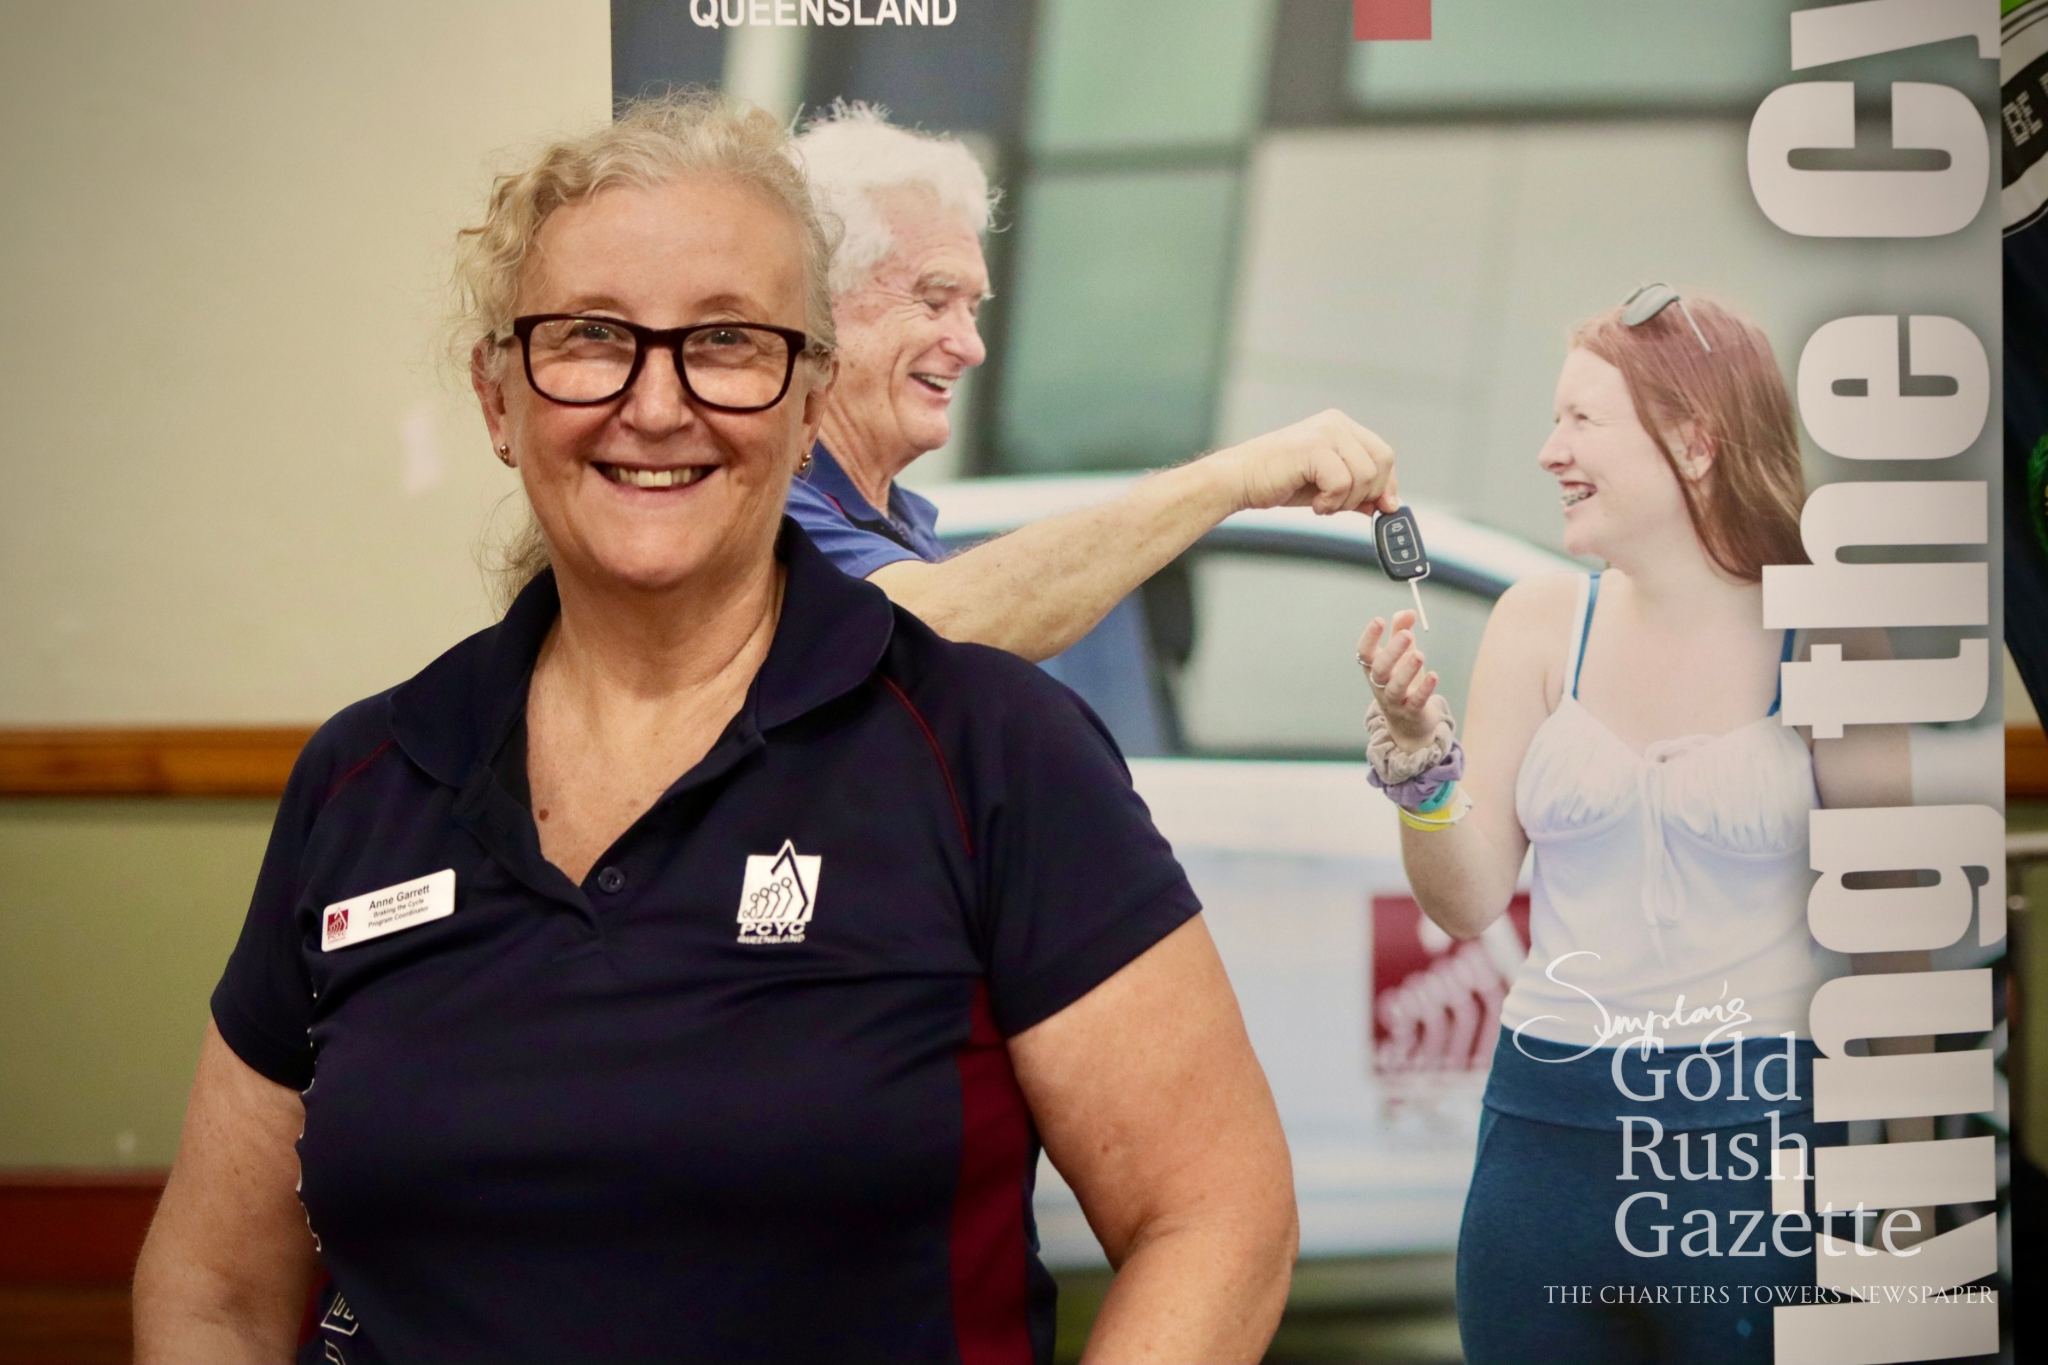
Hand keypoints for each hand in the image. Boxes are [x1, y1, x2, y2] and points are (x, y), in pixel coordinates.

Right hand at [1209, 410, 1396, 517]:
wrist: (1238, 480)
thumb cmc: (1277, 482)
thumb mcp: (1326, 488)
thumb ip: (1356, 491)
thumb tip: (1387, 505)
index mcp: (1340, 426)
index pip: (1383, 454)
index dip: (1387, 484)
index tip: (1383, 507)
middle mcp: (1336, 424)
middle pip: (1382, 461)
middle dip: (1368, 493)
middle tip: (1340, 505)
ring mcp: (1326, 432)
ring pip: (1365, 475)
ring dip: (1346, 501)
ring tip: (1322, 503)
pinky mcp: (1314, 448)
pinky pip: (1344, 482)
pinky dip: (1332, 501)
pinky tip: (1315, 504)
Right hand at [1358, 611, 1448, 751]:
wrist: (1409, 723)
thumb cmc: (1404, 682)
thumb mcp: (1403, 656)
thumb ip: (1402, 632)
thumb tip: (1408, 611)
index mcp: (1374, 668)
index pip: (1365, 653)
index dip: (1369, 637)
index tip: (1379, 620)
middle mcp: (1381, 685)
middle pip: (1379, 669)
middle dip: (1392, 651)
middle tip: (1407, 634)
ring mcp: (1395, 701)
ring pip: (1395, 687)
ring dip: (1407, 671)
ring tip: (1420, 655)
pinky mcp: (1412, 712)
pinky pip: (1416, 702)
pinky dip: (1424, 689)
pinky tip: (1434, 676)